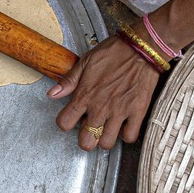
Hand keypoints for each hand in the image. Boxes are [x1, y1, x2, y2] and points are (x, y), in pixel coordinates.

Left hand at [49, 35, 161, 150]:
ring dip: (105, 139)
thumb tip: (52, 94)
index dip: (65, 123)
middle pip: (86, 141)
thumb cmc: (114, 52)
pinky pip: (130, 137)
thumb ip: (69, 81)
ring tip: (107, 129)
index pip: (64, 123)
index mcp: (85, 95)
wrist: (141, 48)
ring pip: (106, 143)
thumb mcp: (86, 62)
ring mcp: (119, 111)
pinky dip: (126, 135)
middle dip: (86, 138)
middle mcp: (100, 107)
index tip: (71, 119)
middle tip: (90, 130)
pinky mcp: (137, 112)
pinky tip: (124, 126)